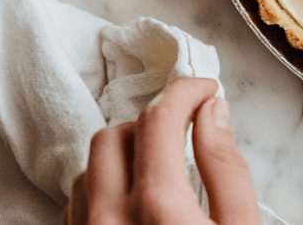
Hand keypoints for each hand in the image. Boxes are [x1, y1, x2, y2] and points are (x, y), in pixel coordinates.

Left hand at [63, 77, 260, 224]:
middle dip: (152, 125)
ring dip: (123, 158)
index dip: (186, 92)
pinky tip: (132, 204)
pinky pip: (75, 208)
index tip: (205, 90)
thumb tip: (213, 112)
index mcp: (157, 207)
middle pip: (114, 137)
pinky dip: (102, 192)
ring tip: (158, 172)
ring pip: (87, 171)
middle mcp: (109, 219)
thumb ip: (227, 169)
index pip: (160, 119)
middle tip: (183, 133)